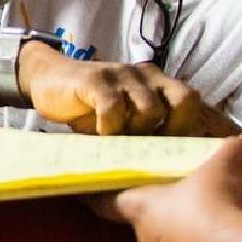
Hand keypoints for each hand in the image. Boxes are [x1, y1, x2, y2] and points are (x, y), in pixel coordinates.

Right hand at [20, 47, 235, 136]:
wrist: (50, 79)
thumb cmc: (92, 106)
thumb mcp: (125, 118)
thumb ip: (146, 130)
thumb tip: (170, 166)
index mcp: (159, 84)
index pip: (192, 101)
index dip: (192, 128)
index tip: (178, 153)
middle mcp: (148, 76)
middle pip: (185, 100)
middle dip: (174, 130)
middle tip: (152, 148)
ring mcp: (123, 75)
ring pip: (151, 109)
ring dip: (138, 132)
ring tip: (121, 142)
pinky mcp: (97, 80)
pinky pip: (114, 107)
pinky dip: (110, 127)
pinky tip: (100, 135)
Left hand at [109, 134, 241, 241]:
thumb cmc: (212, 204)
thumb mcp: (225, 169)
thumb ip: (233, 152)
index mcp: (146, 207)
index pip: (110, 201)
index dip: (97, 196)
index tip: (83, 194)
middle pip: (147, 228)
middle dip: (162, 220)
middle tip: (183, 209)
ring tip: (211, 239)